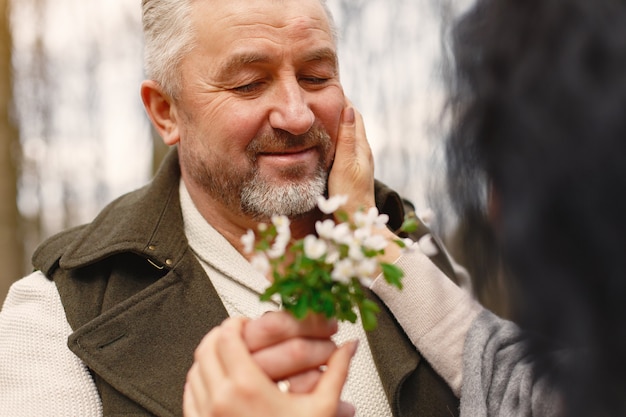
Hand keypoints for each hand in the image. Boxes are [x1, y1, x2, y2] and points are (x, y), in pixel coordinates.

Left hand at [183, 317, 357, 416]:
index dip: (235, 323)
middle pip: (206, 349)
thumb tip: (349, 349)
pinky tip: (215, 384)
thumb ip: (337, 373)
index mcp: (247, 387)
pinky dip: (199, 382)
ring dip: (208, 358)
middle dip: (220, 336)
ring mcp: (206, 416)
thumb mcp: (321, 409)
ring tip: (226, 356)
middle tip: (235, 334)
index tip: (245, 322)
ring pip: (195, 371)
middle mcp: (220, 400)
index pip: (227, 337)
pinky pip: (190, 396)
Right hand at [329, 102, 399, 262]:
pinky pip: (342, 146)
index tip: (326, 86)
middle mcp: (362, 151)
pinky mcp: (350, 171)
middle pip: (351, 121)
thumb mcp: (345, 165)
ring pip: (346, 134)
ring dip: (335, 121)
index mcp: (362, 147)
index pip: (354, 114)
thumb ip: (347, 139)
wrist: (356, 223)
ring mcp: (357, 162)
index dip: (342, 99)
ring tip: (317, 111)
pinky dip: (333, 137)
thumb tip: (349, 109)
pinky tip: (321, 138)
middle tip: (318, 95)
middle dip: (337, 106)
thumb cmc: (349, 196)